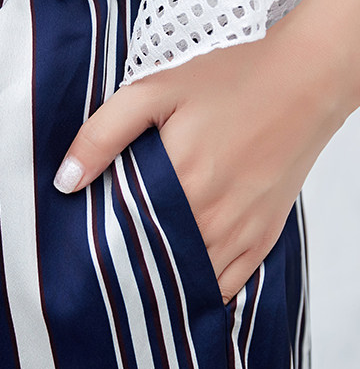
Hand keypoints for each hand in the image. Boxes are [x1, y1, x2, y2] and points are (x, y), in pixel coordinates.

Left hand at [53, 2, 350, 302]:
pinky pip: (226, 286)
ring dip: (160, 279)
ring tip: (135, 268)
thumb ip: (104, 135)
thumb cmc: (228, 81)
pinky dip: (198, 287)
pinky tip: (178, 276)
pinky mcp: (264, 238)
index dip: (97, 246)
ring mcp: (242, 233)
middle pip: (153, 262)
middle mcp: (213, 217)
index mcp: (180, 181)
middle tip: (102, 259)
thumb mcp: (153, 92)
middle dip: (124, 264)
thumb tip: (66, 181)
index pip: (122, 237)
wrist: (304, 81)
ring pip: (188, 281)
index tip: (80, 246)